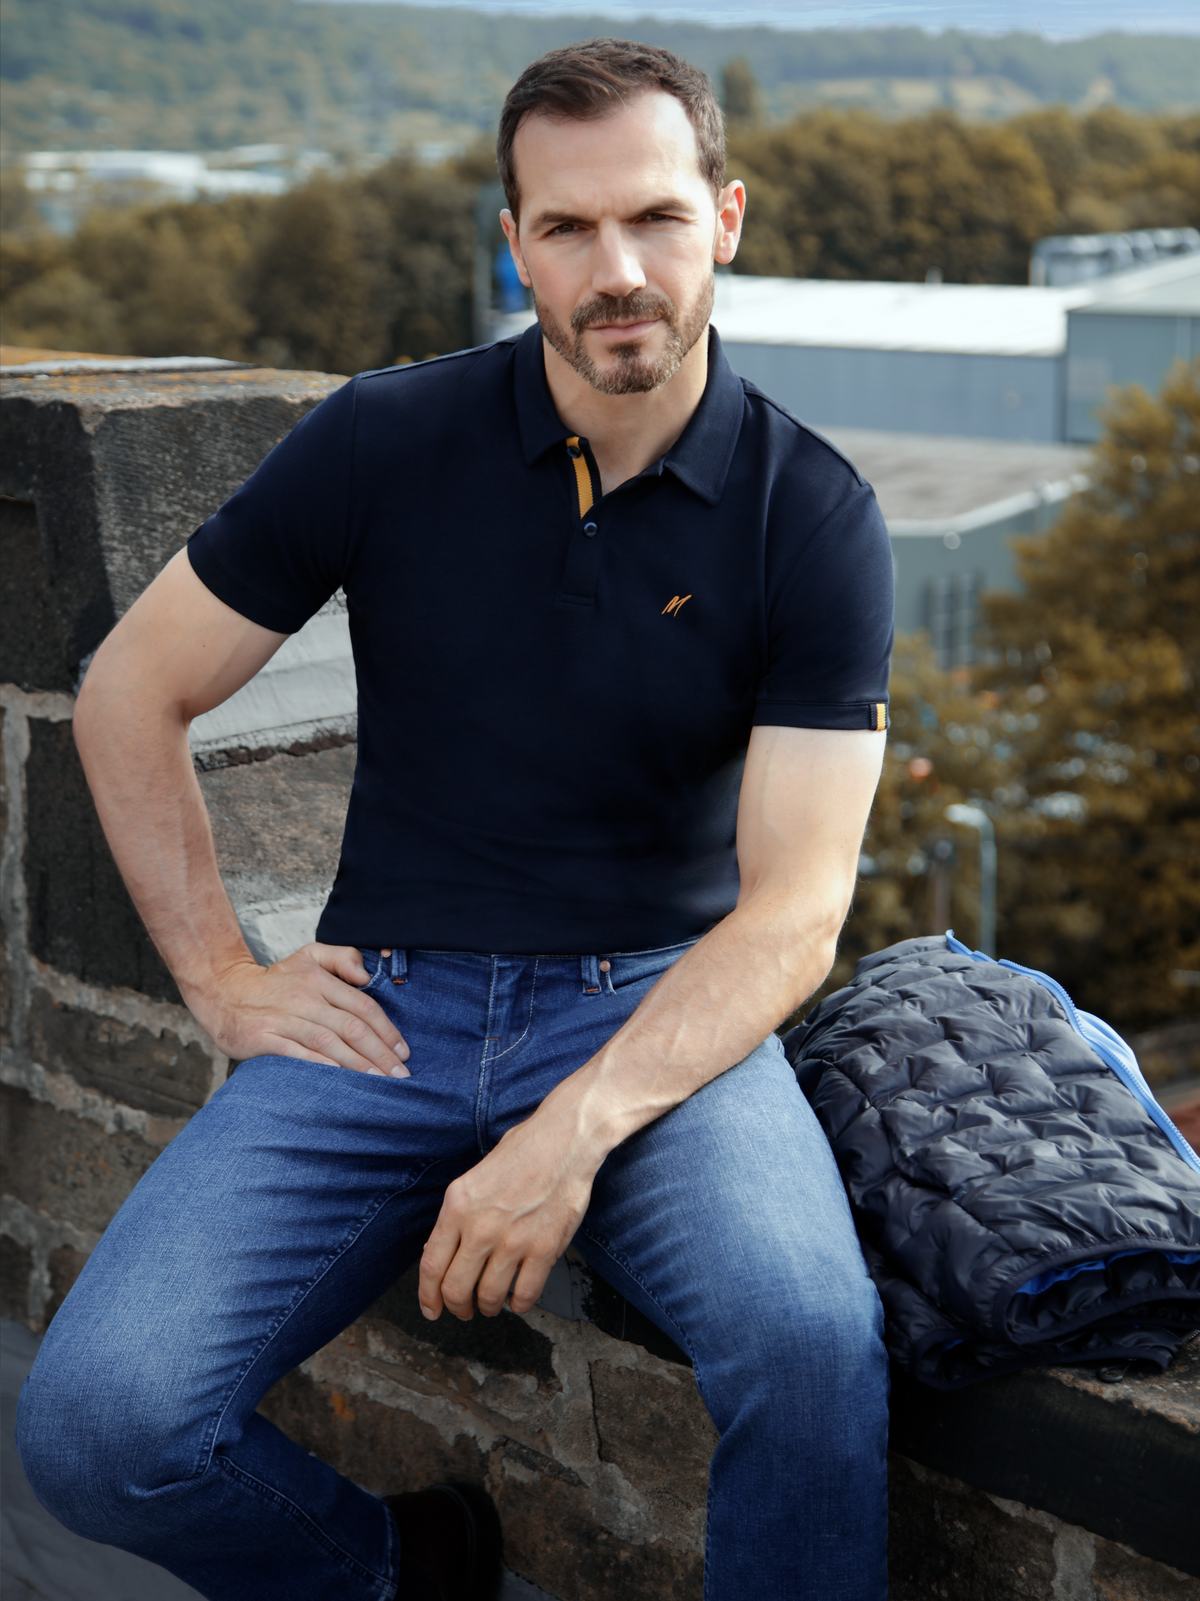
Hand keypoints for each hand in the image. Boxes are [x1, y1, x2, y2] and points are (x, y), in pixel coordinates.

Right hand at [186, 943, 410, 1075]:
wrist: (224, 992)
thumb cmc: (276, 980)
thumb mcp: (309, 955)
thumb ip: (342, 957)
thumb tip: (367, 977)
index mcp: (319, 980)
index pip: (362, 1006)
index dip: (387, 1030)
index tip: (403, 1052)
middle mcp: (304, 998)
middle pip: (351, 1027)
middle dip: (380, 1053)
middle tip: (400, 1075)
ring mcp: (284, 1019)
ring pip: (330, 1043)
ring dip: (358, 1064)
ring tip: (379, 1082)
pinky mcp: (265, 1038)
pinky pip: (299, 1054)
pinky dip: (322, 1066)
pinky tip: (341, 1079)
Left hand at [418, 1103, 601, 1320]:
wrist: (565, 1140)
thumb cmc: (523, 1152)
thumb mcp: (474, 1179)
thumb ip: (458, 1217)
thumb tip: (442, 1253)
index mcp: (458, 1205)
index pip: (431, 1265)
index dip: (428, 1295)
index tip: (432, 1308)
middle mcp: (480, 1226)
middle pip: (456, 1288)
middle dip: (457, 1307)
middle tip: (463, 1310)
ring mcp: (513, 1240)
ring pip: (489, 1296)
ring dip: (488, 1307)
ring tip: (492, 1303)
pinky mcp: (544, 1249)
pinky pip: (525, 1294)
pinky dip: (519, 1304)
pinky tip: (518, 1298)